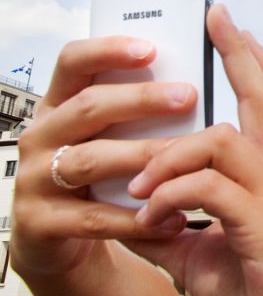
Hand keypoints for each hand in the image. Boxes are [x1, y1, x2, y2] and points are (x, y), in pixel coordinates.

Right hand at [11, 35, 196, 278]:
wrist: (59, 245)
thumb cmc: (99, 180)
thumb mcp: (110, 140)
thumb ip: (136, 115)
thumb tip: (194, 86)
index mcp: (59, 106)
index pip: (72, 63)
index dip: (107, 51)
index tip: (150, 49)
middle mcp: (41, 136)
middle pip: (88, 107)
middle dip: (140, 99)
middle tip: (188, 96)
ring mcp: (34, 179)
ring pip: (91, 160)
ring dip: (143, 157)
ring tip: (187, 156)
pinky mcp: (39, 223)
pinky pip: (93, 218)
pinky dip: (137, 219)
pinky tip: (175, 219)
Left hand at [123, 6, 262, 295]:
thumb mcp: (200, 256)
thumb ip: (173, 225)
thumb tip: (133, 210)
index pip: (261, 106)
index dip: (246, 62)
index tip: (226, 25)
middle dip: (237, 53)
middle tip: (215, 16)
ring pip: (222, 139)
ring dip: (168, 155)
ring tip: (136, 184)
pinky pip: (208, 189)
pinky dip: (169, 197)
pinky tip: (151, 221)